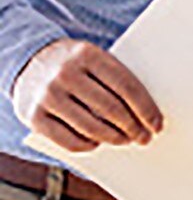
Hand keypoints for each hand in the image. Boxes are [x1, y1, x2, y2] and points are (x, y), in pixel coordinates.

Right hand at [12, 38, 163, 153]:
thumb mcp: (94, 58)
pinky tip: (99, 142)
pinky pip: (69, 140)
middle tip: (145, 137)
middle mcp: (65, 73)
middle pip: (111, 108)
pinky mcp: (33, 117)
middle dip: (134, 127)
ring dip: (115, 138)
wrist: (28, 60)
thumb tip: (147, 114)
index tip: (157, 124)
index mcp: (88, 54)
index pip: (126, 86)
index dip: (146, 109)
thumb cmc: (76, 64)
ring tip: (127, 140)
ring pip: (92, 127)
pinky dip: (89, 145)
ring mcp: (47, 96)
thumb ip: (115, 78)